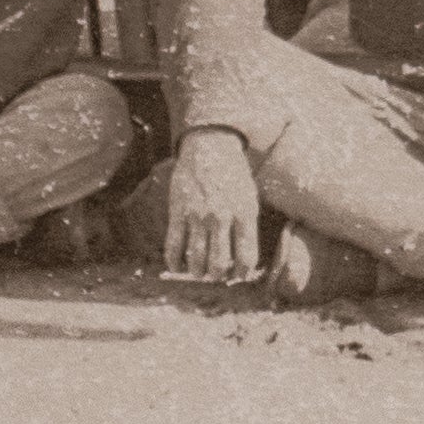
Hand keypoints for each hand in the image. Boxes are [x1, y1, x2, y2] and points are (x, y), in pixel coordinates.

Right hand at [156, 127, 265, 286]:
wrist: (209, 146)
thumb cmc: (234, 174)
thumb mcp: (250, 197)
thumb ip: (248, 226)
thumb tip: (245, 259)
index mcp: (244, 213)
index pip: (246, 257)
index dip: (242, 273)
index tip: (237, 275)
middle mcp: (221, 217)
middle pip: (219, 264)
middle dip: (218, 276)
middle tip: (216, 275)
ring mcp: (198, 215)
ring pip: (196, 260)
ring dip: (198, 273)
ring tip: (200, 273)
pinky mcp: (178, 212)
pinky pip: (173, 246)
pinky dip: (174, 263)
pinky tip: (179, 267)